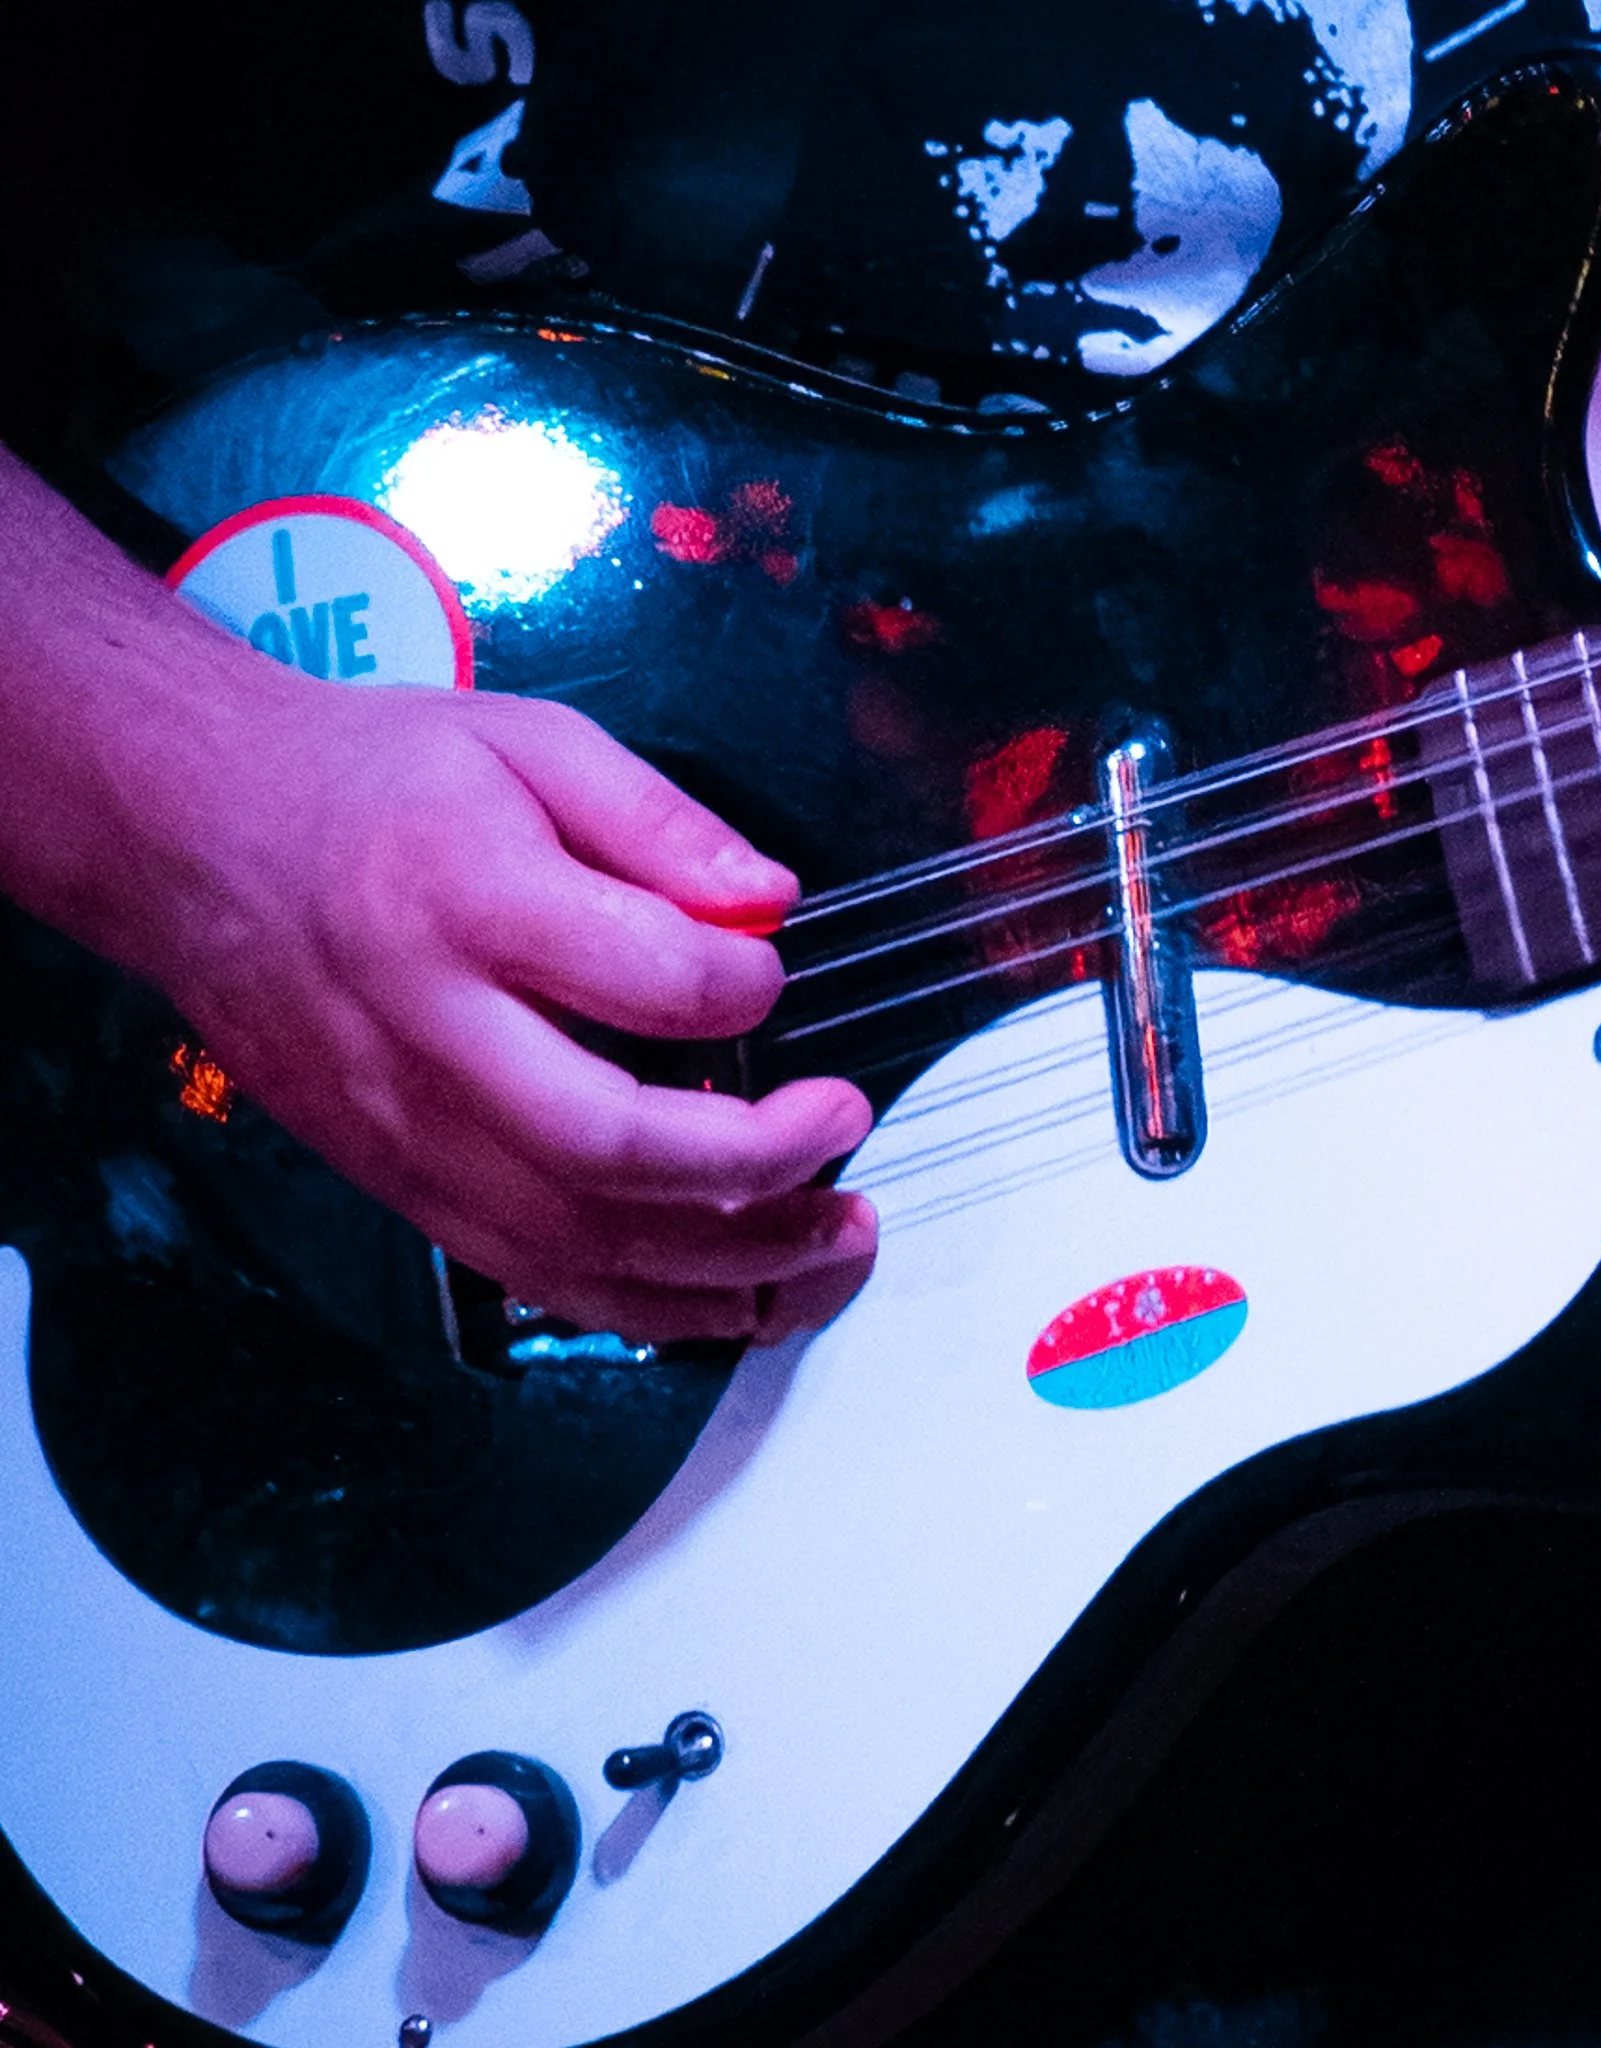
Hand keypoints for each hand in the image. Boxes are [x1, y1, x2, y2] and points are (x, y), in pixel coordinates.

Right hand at [166, 683, 877, 1345]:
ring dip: (729, 1265)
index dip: (743, 985)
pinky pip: (536, 1279)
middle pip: (610, 1146)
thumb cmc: (371, 787)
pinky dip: (649, 1305)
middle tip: (844, 1128)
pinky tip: (734, 1291)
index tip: (770, 970)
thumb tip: (769, 901)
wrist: (202, 842)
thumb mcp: (527, 744)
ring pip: (579, 1245)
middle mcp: (430, 1036)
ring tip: (831, 1241)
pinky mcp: (401, 1186)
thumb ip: (658, 820)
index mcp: (467, 902)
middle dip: (759, 1164)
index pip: (646, 977)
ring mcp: (407, 1132)